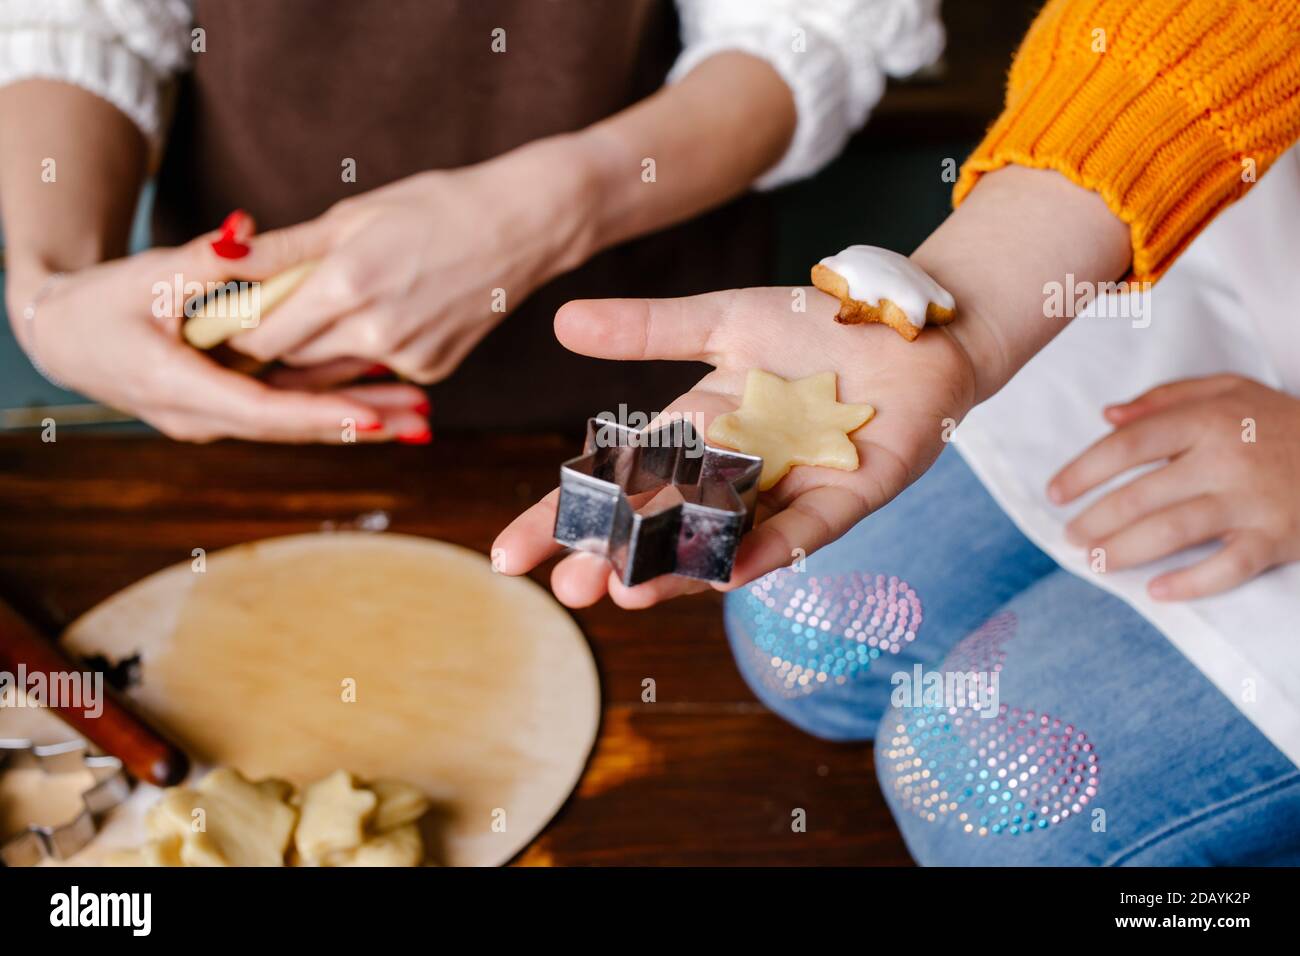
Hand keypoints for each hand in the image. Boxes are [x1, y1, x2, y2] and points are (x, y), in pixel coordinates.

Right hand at [6, 231, 427, 442]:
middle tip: (419, 423)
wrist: (61, 336)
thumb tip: (245, 232)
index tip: (372, 418)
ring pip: (294, 423)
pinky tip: (377, 402)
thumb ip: (203, 258)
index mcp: (179, 389)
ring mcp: (212, 419)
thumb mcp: (147, 275)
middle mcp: (201, 418)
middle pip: (293, 426)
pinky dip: (328, 406)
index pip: (264, 411)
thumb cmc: (99, 301)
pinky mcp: (223, 409)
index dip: (320, 414)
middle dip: (356, 425)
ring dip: (353, 420)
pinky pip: (284, 411)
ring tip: (416, 418)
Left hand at [228, 137, 593, 382]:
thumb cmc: (437, 206)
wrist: (522, 227)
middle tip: (265, 314)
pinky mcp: (432, 368)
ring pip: (333, 368)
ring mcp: (407, 355)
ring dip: (317, 348)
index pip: (261, 333)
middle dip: (274, 339)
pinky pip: (378, 367)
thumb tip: (215, 258)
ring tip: (326, 310)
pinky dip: (368, 349)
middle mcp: (374, 331)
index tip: (222, 317)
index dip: (236, 329)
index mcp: (345, 284)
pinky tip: (387, 314)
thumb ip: (281, 250)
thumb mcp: (351, 216)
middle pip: (292, 357)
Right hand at [492, 286, 977, 608]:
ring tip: (631, 593)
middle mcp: (733, 476)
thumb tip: (561, 321)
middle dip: (614, 556)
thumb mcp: (719, 320)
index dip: (563, 518)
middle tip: (568, 590)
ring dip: (679, 570)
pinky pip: (805, 531)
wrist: (905, 323)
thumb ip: (646, 329)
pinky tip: (731, 572)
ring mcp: (786, 491)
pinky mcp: (848, 496)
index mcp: (696, 437)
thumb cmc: (813, 325)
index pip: (614, 484)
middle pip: (660, 524)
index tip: (507, 557)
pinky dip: (771, 549)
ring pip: (723, 541)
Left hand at [1049, 375, 1299, 599]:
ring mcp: (1251, 501)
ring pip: (1172, 532)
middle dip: (1095, 520)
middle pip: (1141, 495)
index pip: (1128, 446)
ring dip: (1124, 551)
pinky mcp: (1276, 538)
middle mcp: (1225, 459)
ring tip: (1093, 562)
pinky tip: (1157, 590)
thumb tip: (1108, 415)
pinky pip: (1227, 567)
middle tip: (1069, 536)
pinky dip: (1190, 583)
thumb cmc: (1280, 422)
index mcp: (1207, 419)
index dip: (1083, 471)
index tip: (1055, 493)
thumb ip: (1166, 398)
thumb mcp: (1229, 390)